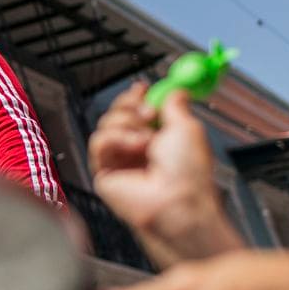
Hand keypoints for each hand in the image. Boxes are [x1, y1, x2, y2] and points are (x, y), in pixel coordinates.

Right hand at [88, 84, 241, 266]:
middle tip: (148, 111)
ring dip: (127, 123)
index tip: (143, 88)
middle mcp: (136, 151)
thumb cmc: (189, 173)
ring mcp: (120, 162)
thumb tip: (176, 91)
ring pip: (106, 124)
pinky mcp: (104, 174)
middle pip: (117, 114)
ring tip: (147, 139)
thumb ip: (176, 105)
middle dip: (130, 105)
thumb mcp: (188, 127)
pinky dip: (116, 138)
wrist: (179, 201)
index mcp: (157, 141)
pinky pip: (98, 142)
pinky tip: (135, 147)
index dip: (136, 98)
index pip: (137, 112)